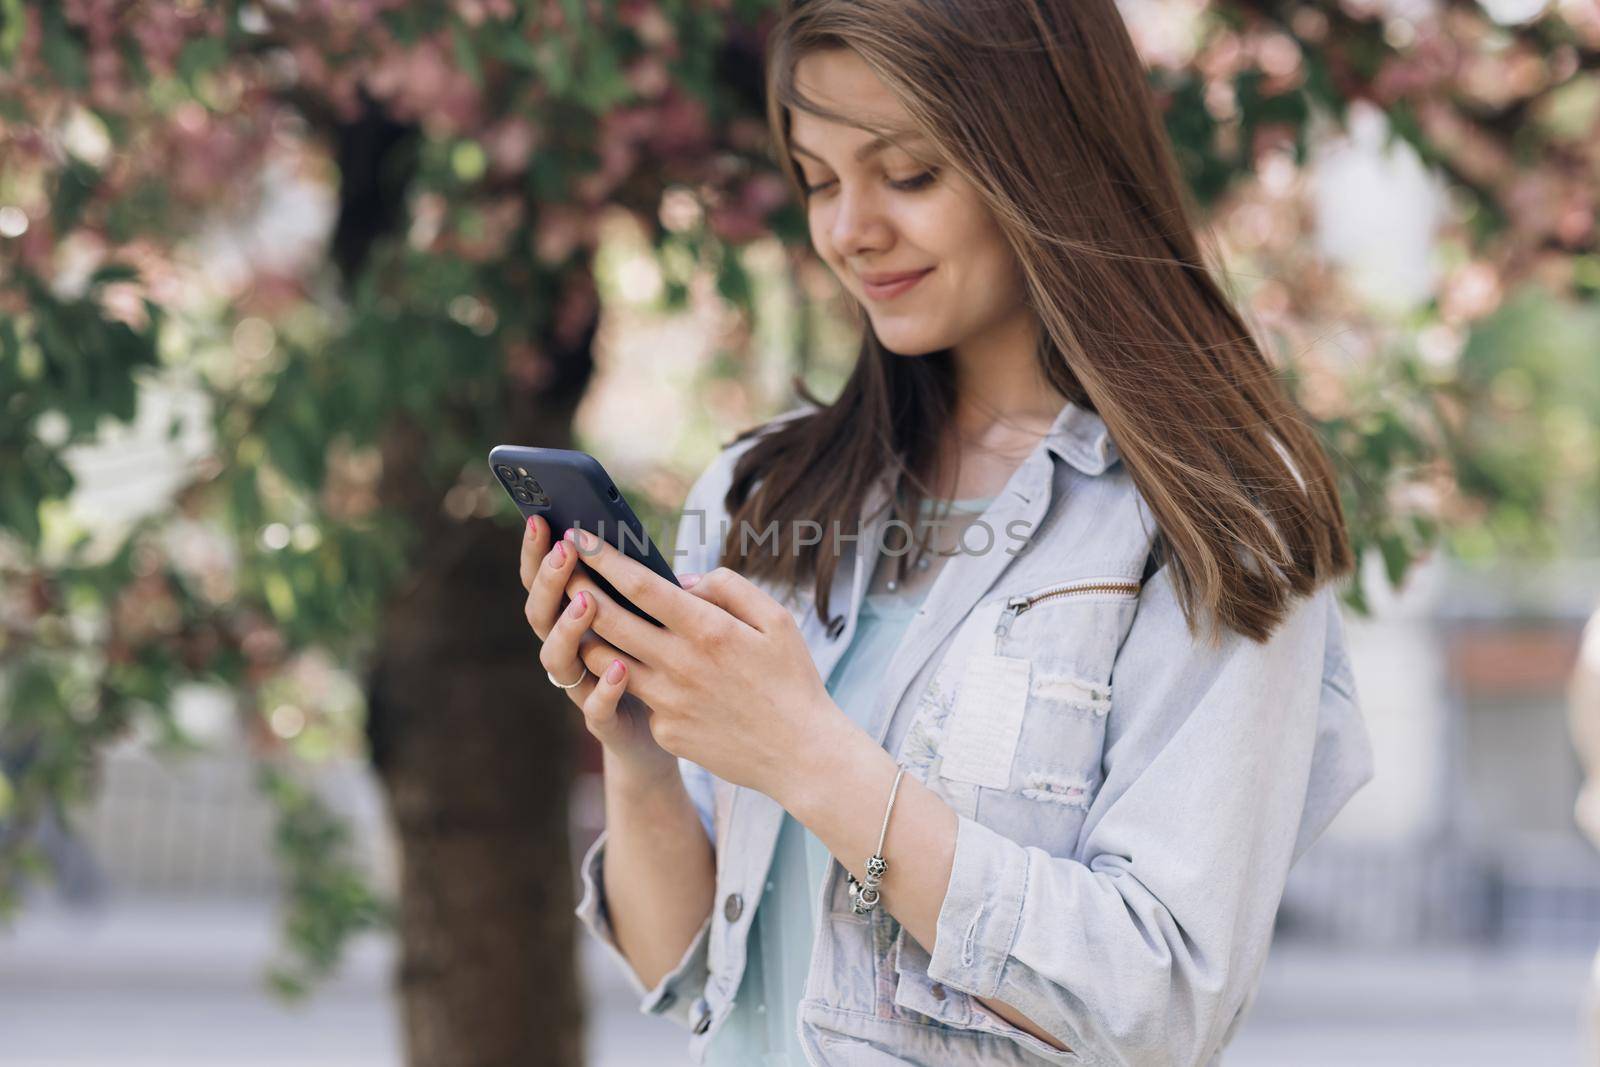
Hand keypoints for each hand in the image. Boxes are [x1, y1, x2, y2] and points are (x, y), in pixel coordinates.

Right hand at [518, 515, 678, 788]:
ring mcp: (582, 688)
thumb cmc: (662, 659)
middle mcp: (568, 651)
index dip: (536, 553)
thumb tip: (638, 546)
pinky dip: (605, 688)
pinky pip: (595, 707)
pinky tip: (620, 668)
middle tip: (565, 552)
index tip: (539, 519)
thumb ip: (640, 585)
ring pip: (557, 659)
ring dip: (568, 628)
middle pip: (541, 614)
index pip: (543, 581)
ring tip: (587, 601)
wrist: (671, 730)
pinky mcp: (604, 722)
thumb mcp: (653, 614)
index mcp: (574, 620)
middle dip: (549, 580)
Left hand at [557, 526, 842, 798]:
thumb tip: (684, 580)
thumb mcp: (777, 620)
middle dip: (579, 591)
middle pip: (608, 622)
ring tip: (581, 617)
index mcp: (709, 630)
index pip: (641, 586)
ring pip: (607, 663)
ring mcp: (669, 703)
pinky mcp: (666, 732)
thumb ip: (729, 588)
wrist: (801, 754)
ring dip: (588, 636)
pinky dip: (634, 681)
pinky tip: (638, 669)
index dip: (605, 559)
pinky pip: (639, 698)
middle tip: (563, 572)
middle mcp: (681, 665)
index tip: (581, 538)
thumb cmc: (792, 680)